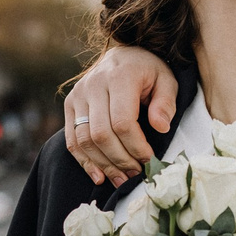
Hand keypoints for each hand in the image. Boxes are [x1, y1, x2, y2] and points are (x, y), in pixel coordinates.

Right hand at [63, 47, 177, 183]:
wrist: (122, 56)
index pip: (122, 122)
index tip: (150, 159)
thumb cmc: (148, 72)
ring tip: (123, 179)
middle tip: (137, 173)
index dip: (136, 146)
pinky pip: (72, 140)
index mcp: (120, 76)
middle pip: (102, 134)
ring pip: (85, 140)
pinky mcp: (70, 104)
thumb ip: (166, 103)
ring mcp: (78, 95)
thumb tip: (160, 127)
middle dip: (121, 160)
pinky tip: (100, 176)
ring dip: (104, 165)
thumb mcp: (166, 80)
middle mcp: (94, 84)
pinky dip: (85, 162)